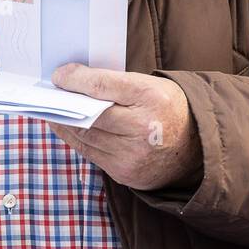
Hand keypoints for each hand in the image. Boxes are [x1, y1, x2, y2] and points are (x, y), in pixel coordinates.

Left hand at [47, 64, 202, 191]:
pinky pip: (91, 154)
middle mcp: (142, 128)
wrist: (196, 147)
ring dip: (65, 123)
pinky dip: (77, 139)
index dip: (76, 80)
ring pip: (86, 136)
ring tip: (54, 111)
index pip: (103, 86)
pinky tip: (69, 128)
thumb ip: (116, 83)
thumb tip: (75, 81)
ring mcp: (133, 155)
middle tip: (51, 94)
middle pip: (90, 114)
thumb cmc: (167, 108)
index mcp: (151, 97)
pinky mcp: (125, 173)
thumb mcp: (150, 86)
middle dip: (66, 103)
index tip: (59, 76)